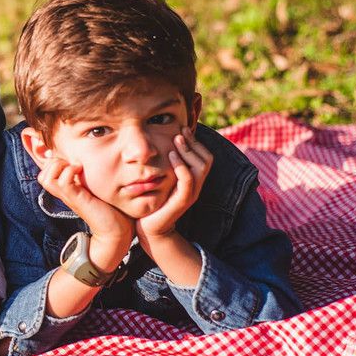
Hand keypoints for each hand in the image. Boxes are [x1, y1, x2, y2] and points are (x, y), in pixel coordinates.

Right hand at [37, 153, 132, 261]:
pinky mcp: (77, 199)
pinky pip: (62, 182)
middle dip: (54, 163)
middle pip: (42, 176)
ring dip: (58, 166)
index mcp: (67, 191)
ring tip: (74, 166)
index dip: (54, 162)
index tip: (71, 160)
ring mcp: (69, 197)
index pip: (46, 174)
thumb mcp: (96, 189)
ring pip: (46, 179)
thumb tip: (96, 164)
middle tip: (71, 162)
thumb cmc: (111, 210)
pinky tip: (81, 170)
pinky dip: (69, 171)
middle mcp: (64, 194)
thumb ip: (90, 179)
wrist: (116, 231)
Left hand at [137, 126, 212, 243]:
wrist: (149, 228)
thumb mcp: (161, 177)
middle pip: (206, 159)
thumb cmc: (153, 199)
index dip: (195, 141)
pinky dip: (181, 166)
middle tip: (179, 131)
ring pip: (200, 167)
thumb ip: (165, 162)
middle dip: (193, 143)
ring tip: (176, 139)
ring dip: (188, 151)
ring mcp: (190, 194)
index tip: (181, 127)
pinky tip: (170, 155)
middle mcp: (195, 185)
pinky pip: (188, 181)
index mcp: (193, 179)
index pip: (204, 156)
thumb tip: (160, 140)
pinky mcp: (182, 201)